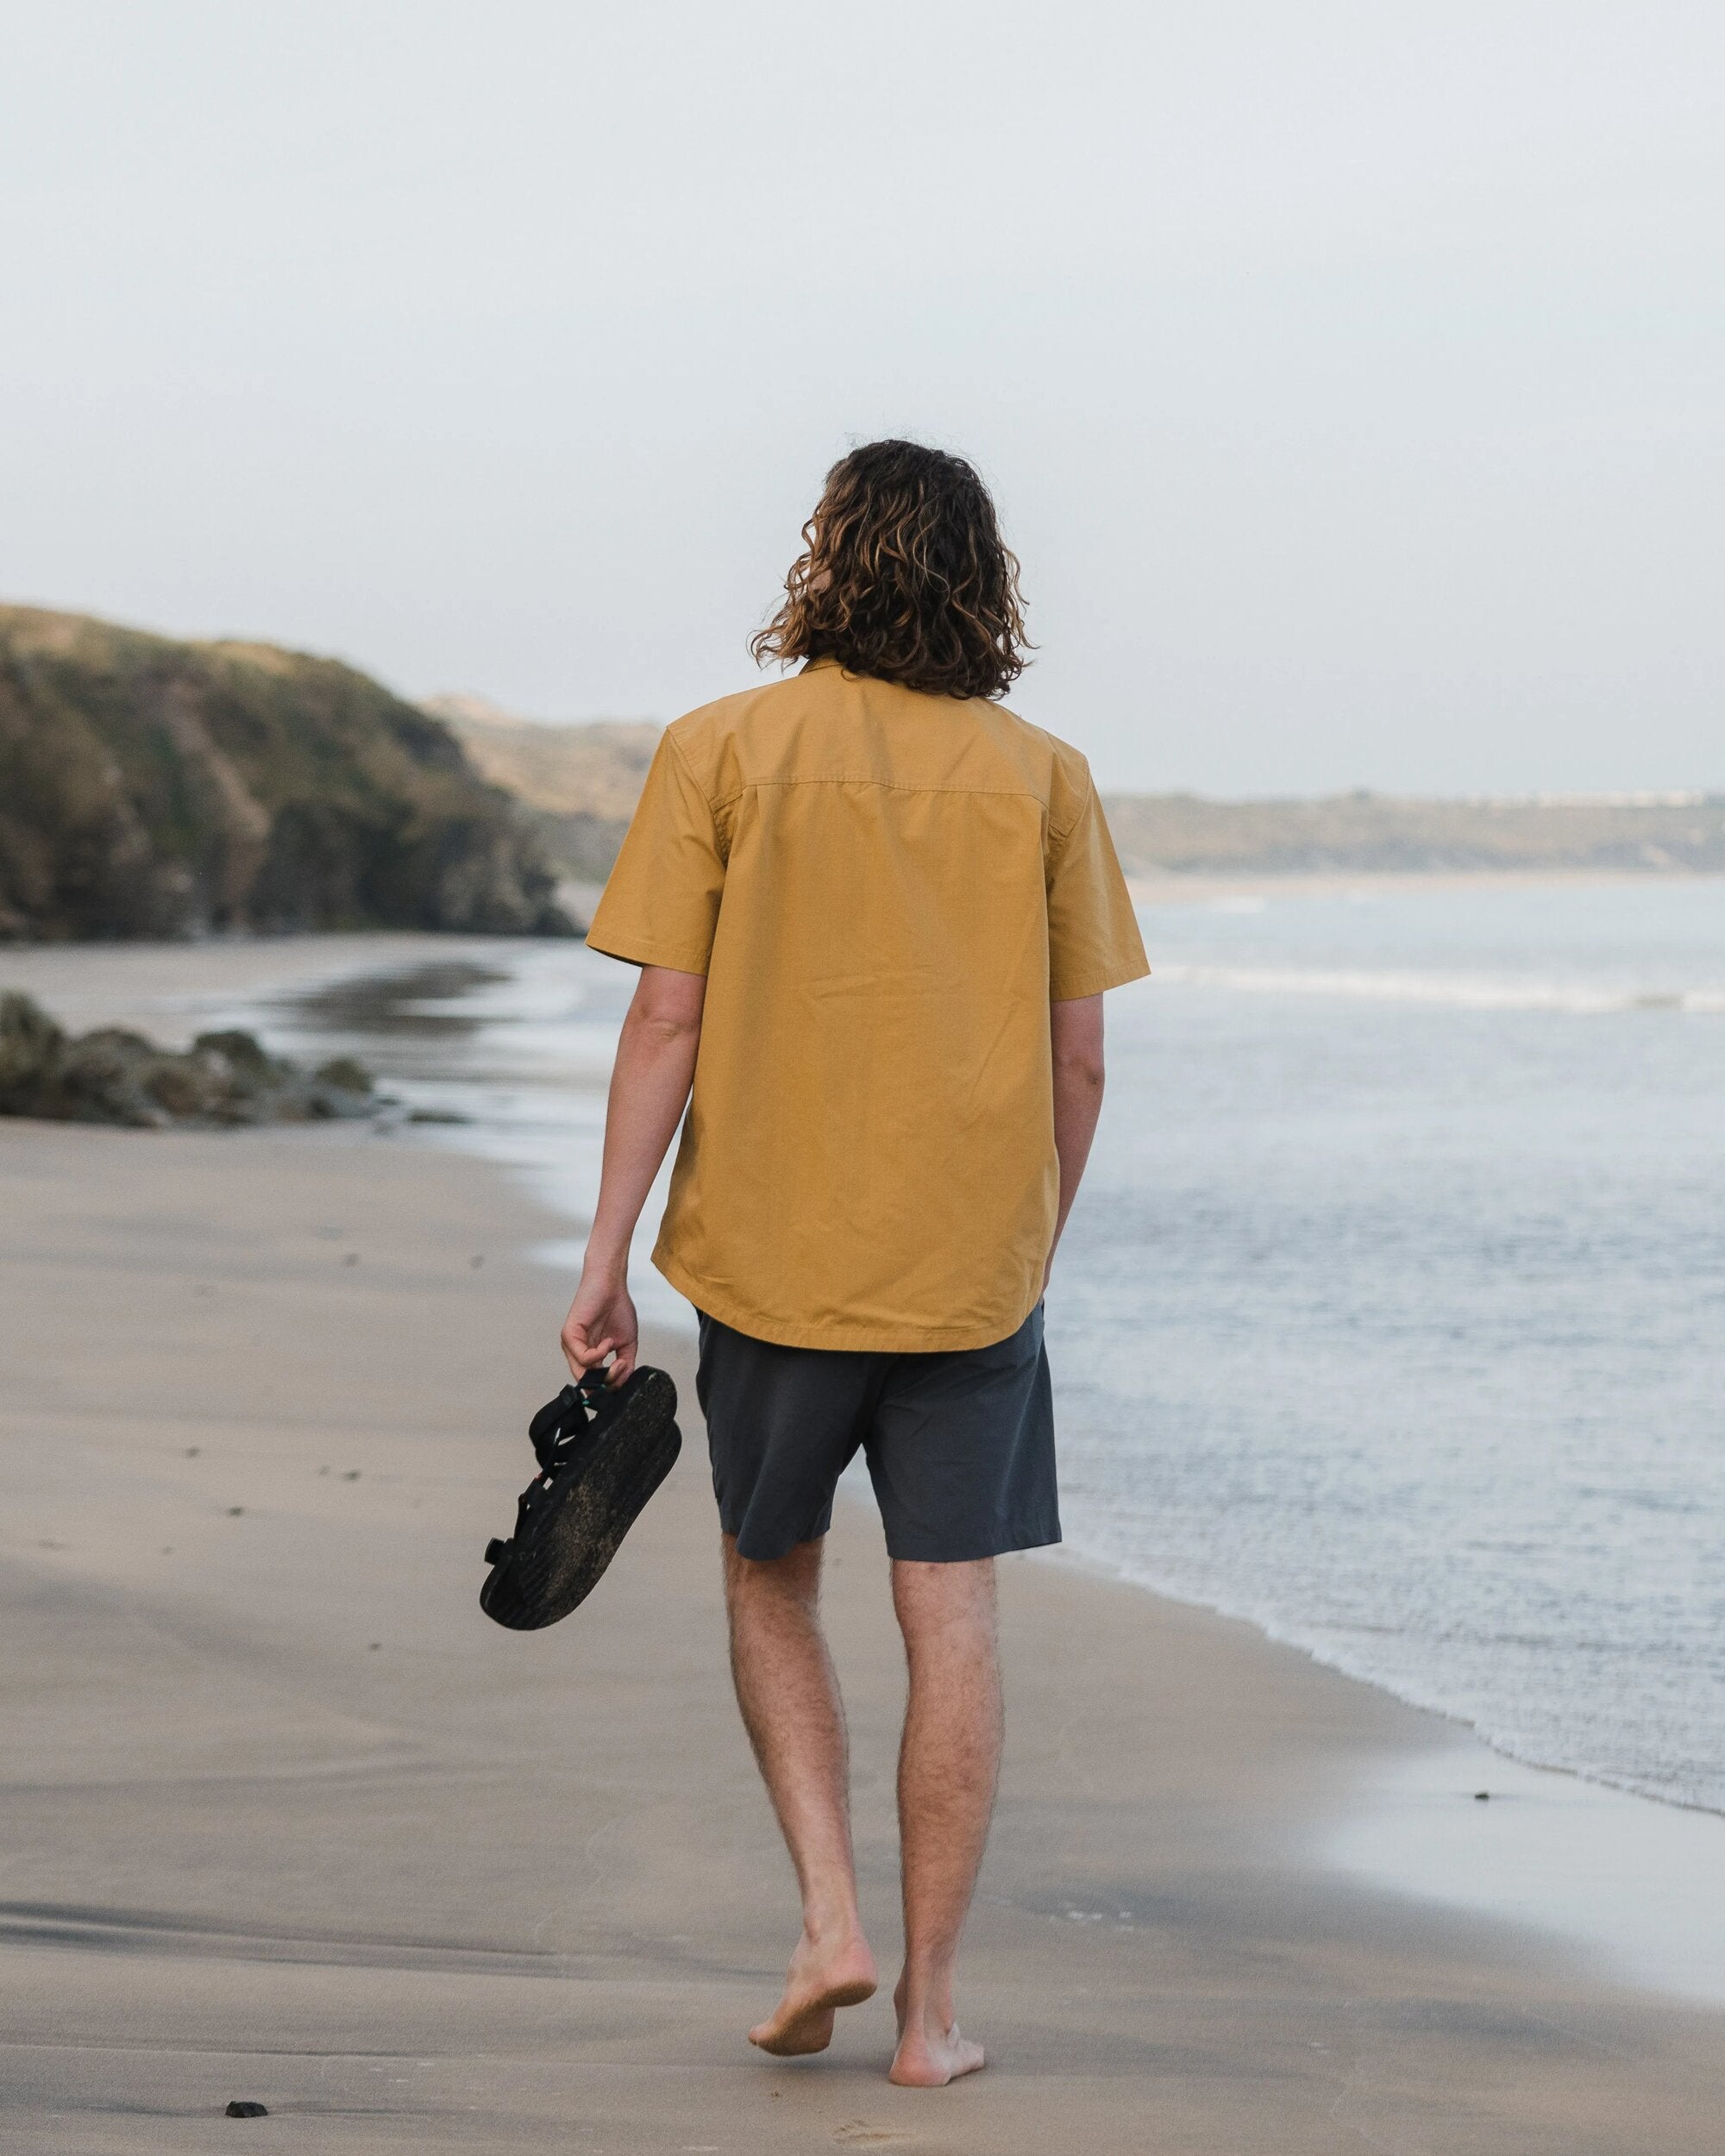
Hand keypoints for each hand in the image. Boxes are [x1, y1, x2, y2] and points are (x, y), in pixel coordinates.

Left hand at [560, 1265, 638, 1385]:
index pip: (594, 1383)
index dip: (609, 1387)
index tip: (625, 1378)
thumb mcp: (627, 1344)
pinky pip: (583, 1358)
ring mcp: (571, 1345)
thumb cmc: (617, 1308)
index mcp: (590, 1356)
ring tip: (617, 1356)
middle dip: (608, 1383)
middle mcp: (578, 1353)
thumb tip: (623, 1383)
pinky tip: (608, 1343)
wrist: (612, 1285)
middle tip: (622, 1370)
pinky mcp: (568, 1335)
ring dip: (605, 1371)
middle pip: (587, 1384)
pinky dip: (599, 1355)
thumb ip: (625, 1365)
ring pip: (583, 1375)